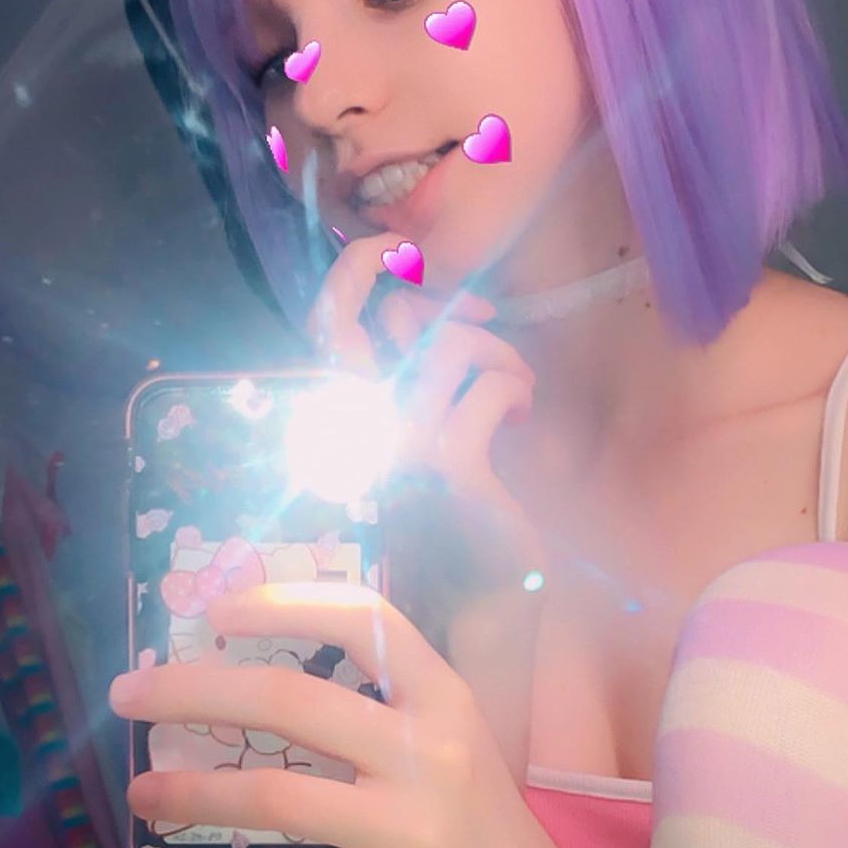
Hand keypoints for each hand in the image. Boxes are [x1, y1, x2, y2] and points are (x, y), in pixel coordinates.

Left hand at [111, 582, 612, 847]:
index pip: (364, 620)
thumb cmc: (468, 804)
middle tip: (130, 691)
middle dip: (196, 690)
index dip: (287, 603)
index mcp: (443, 696)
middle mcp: (431, 753)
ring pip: (277, 798)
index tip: (218, 609)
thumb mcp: (444, 730)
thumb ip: (378, 694)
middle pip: (294, 703)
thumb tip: (255, 657)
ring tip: (142, 790)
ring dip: (193, 792)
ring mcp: (412, 829)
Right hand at [304, 233, 548, 782]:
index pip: (327, 322)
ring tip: (512, 389)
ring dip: (498, 355)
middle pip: (398, 320)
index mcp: (349, 418)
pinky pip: (491, 386)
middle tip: (486, 328)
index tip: (395, 246)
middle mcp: (362, 430)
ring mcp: (402, 449)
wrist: (480, 602)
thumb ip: (411, 378)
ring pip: (454, 345)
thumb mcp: (426, 434)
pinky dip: (515, 388)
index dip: (355, 268)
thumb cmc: (457, 513)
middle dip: (454, 310)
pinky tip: (519, 414)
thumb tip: (426, 306)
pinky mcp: (451, 469)